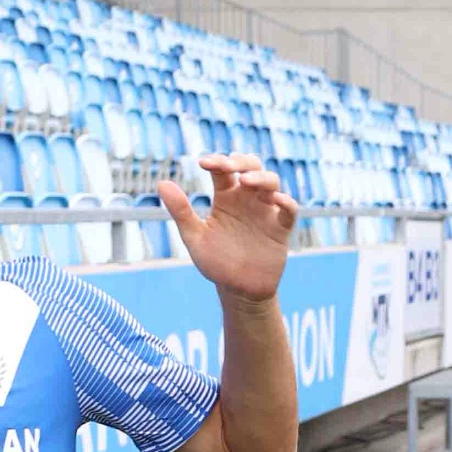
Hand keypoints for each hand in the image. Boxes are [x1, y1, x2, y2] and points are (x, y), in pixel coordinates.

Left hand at [157, 153, 298, 302]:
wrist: (237, 290)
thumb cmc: (216, 262)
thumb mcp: (195, 237)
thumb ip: (181, 211)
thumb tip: (162, 183)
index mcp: (226, 198)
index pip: (223, 171)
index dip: (216, 162)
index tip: (203, 163)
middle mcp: (247, 199)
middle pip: (251, 167)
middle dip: (241, 161)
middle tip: (228, 165)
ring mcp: (266, 211)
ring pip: (270, 182)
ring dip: (260, 177)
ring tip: (245, 181)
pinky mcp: (281, 228)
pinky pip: (289, 210)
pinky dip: (285, 202)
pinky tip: (276, 200)